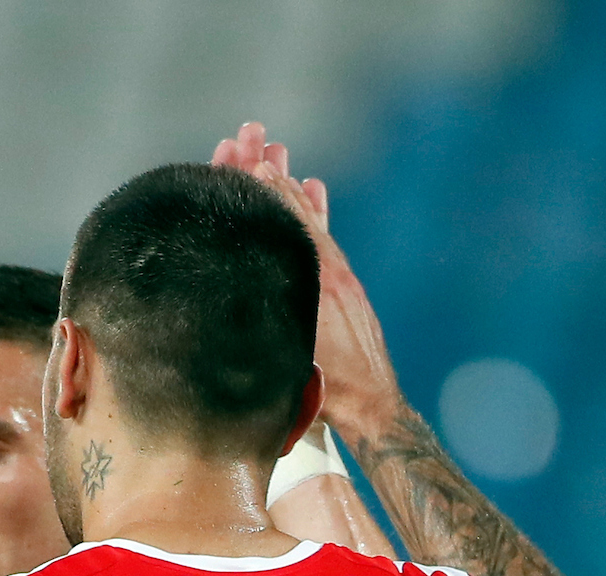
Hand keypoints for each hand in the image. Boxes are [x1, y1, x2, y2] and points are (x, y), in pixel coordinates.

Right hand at [212, 124, 402, 437]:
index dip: (262, 192)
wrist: (375, 408)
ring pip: (311, 222)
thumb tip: (231, 309)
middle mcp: (329, 274)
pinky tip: (312, 190)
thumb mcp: (287, 363)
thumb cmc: (327, 396)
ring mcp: (341, 279)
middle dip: (271, 176)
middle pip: (293, 212)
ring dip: (292, 189)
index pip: (282, 226)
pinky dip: (316, 213)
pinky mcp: (348, 290)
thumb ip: (266, 331)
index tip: (244, 160)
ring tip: (276, 156)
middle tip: (253, 137)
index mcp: (313, 286)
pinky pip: (327, 241)